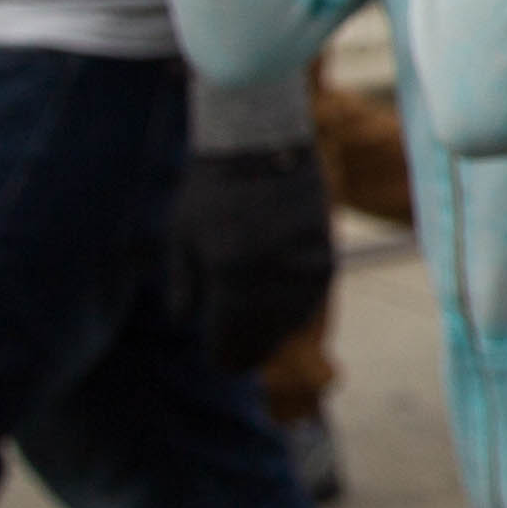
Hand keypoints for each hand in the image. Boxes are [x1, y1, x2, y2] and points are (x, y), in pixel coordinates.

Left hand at [168, 145, 337, 370]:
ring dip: (272, 334)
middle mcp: (271, 277)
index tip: (217, 363)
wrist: (262, 143)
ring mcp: (302, 269)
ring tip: (258, 338)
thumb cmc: (211, 189)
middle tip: (236, 362)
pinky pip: (308, 301)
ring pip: (288, 324)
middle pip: (261, 339)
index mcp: (230, 276)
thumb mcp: (181, 236)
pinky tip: (279, 311)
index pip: (228, 339)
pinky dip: (293, 311)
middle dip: (247, 352)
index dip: (221, 357)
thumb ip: (183, 285)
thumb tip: (184, 321)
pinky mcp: (325, 257)